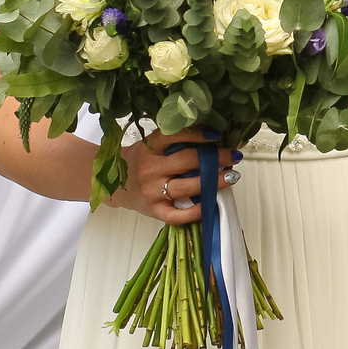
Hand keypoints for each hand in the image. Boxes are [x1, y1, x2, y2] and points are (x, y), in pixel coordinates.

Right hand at [115, 130, 244, 225]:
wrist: (114, 185)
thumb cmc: (140, 161)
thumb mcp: (151, 145)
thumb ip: (175, 139)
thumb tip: (213, 134)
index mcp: (149, 148)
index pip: (174, 135)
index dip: (198, 134)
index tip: (216, 134)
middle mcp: (150, 169)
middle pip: (187, 161)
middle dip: (215, 158)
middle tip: (233, 156)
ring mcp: (152, 192)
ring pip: (187, 187)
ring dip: (213, 182)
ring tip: (231, 176)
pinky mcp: (154, 211)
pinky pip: (178, 215)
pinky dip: (196, 211)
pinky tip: (211, 203)